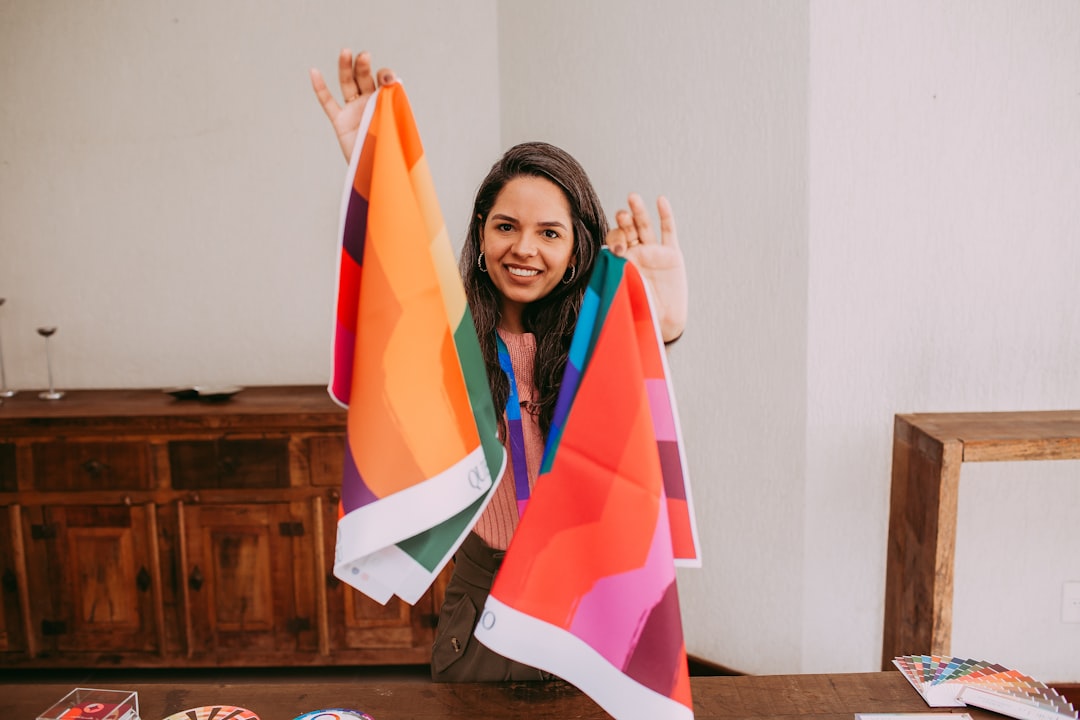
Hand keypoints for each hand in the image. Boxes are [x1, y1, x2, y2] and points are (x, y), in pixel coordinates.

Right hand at [310, 49, 396, 161]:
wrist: (377, 172)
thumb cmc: (391, 151)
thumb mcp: (397, 128)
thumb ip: (396, 106)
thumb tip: (393, 84)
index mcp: (386, 101)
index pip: (384, 80)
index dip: (386, 76)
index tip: (388, 79)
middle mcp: (369, 102)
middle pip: (363, 78)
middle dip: (363, 66)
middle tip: (365, 56)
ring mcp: (353, 110)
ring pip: (347, 84)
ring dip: (345, 68)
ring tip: (346, 52)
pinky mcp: (340, 122)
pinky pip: (328, 103)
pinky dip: (320, 88)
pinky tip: (314, 72)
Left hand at [606, 194, 687, 341]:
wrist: (663, 322)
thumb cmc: (639, 312)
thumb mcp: (622, 294)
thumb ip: (613, 280)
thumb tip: (602, 270)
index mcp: (621, 262)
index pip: (614, 241)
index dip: (615, 240)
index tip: (618, 248)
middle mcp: (636, 253)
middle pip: (628, 230)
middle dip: (624, 222)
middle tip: (621, 214)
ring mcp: (654, 252)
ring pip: (645, 226)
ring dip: (639, 212)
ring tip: (632, 198)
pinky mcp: (672, 255)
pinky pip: (668, 231)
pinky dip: (665, 215)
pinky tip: (660, 200)